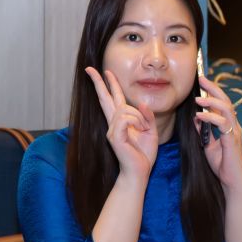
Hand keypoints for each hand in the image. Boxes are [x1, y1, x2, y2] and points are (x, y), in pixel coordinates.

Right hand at [86, 66, 157, 184]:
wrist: (139, 172)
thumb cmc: (143, 154)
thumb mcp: (151, 130)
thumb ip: (147, 116)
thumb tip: (142, 103)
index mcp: (120, 120)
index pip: (111, 98)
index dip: (107, 84)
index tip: (102, 71)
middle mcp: (113, 123)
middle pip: (104, 97)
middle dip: (98, 82)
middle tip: (90, 69)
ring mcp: (112, 129)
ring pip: (125, 109)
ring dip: (140, 116)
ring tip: (145, 129)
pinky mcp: (114, 136)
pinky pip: (126, 118)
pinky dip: (137, 121)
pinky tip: (141, 130)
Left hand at [194, 74, 241, 189]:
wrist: (232, 181)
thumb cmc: (222, 164)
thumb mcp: (207, 145)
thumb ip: (203, 131)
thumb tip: (196, 117)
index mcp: (228, 125)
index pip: (222, 103)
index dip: (212, 91)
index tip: (201, 81)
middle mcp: (234, 126)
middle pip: (226, 101)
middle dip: (213, 89)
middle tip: (201, 79)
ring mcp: (234, 132)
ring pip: (226, 109)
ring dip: (211, 102)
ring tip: (197, 99)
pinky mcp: (232, 140)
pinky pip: (223, 124)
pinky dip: (210, 117)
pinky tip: (199, 115)